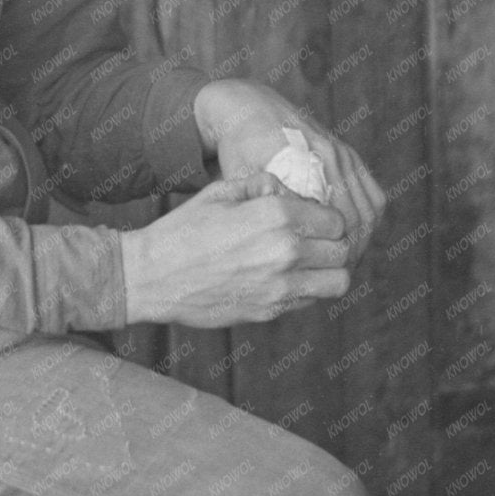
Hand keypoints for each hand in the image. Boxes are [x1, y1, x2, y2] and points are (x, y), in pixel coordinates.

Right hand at [119, 173, 351, 327]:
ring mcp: (280, 286)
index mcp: (276, 215)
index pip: (335, 219)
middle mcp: (285, 251)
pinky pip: (311, 301)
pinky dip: (309, 289)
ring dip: (329, 270)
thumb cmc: (184, 229)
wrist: (152, 276)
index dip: (327, 217)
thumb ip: (262, 184)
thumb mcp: (220, 191)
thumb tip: (288, 190)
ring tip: (310, 262)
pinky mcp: (270, 310)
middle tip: (314, 239)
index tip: (311, 218)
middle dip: (333, 242)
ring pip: (338, 282)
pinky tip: (285, 277)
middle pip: (342, 250)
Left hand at [190, 78, 385, 262]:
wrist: (248, 110)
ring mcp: (343, 153)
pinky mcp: (347, 154)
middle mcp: (331, 156)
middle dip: (352, 249)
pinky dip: (369, 216)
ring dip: (363, 235)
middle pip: (359, 218)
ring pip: (371, 208)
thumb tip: (291, 245)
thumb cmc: (239, 150)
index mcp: (307, 164)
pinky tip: (355, 234)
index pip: (337, 222)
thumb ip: (266, 207)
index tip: (325, 271)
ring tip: (346, 257)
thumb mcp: (245, 181)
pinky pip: (373, 193)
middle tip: (338, 271)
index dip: (335, 252)